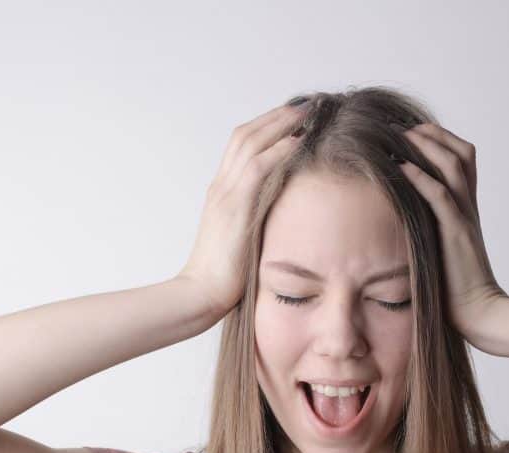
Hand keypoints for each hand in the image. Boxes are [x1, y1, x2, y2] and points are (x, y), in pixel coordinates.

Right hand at [178, 100, 309, 315]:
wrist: (201, 292)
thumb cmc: (224, 276)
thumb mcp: (242, 239)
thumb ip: (256, 220)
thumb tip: (282, 215)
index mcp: (222, 192)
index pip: (241, 146)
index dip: (267, 127)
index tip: (292, 117)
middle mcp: (221, 186)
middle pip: (245, 135)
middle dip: (276, 116)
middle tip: (305, 104)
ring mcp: (225, 194)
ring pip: (251, 142)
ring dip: (280, 124)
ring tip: (307, 112)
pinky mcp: (234, 207)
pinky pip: (258, 167)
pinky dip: (278, 150)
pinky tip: (299, 140)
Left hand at [395, 123, 508, 345]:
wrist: (479, 311)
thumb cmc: (456, 288)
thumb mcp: (443, 249)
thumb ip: (432, 230)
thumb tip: (404, 220)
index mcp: (468, 209)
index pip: (464, 161)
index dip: (443, 141)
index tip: (416, 134)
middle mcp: (469, 207)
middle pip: (463, 153)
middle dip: (435, 135)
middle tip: (406, 128)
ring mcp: (464, 218)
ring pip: (453, 166)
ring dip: (427, 147)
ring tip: (402, 137)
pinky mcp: (456, 232)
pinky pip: (439, 196)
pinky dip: (420, 177)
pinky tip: (402, 167)